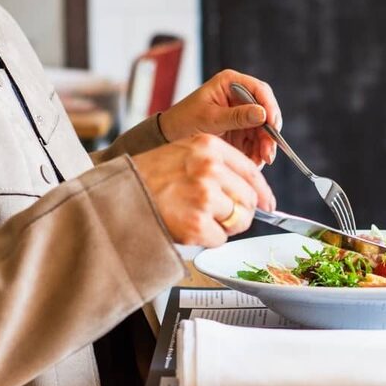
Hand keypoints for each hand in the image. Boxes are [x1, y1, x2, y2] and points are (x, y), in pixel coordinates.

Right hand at [132, 134, 275, 246]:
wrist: (116, 196)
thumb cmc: (148, 176)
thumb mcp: (184, 152)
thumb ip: (217, 164)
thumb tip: (253, 191)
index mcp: (209, 147)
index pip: (252, 172)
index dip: (263, 192)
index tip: (268, 204)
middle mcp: (210, 168)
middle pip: (249, 199)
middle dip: (241, 212)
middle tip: (224, 217)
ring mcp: (204, 196)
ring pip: (238, 220)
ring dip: (224, 226)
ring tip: (199, 219)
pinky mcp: (196, 224)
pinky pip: (220, 238)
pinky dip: (208, 239)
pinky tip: (189, 228)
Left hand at [158, 70, 281, 166]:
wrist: (170, 136)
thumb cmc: (184, 120)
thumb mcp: (210, 118)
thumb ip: (237, 116)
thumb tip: (263, 114)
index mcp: (230, 83)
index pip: (259, 90)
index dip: (270, 106)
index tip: (273, 124)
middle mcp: (240, 96)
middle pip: (266, 111)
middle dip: (269, 133)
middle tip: (268, 151)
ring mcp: (242, 114)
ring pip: (263, 129)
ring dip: (265, 145)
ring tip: (261, 161)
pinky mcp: (241, 130)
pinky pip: (256, 141)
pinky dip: (257, 152)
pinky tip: (255, 161)